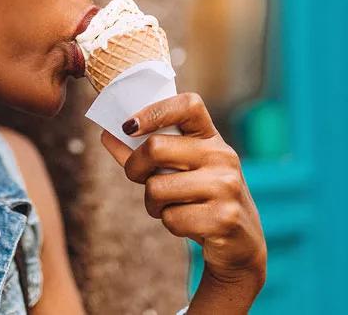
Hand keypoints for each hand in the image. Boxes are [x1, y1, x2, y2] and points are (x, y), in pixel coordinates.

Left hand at [100, 92, 266, 308]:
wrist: (240, 243)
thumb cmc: (199, 199)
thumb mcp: (176, 171)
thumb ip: (143, 153)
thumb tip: (107, 135)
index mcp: (210, 138)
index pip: (188, 104)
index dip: (154, 110)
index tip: (129, 126)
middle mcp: (222, 156)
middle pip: (155, 147)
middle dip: (135, 168)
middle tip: (141, 179)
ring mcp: (226, 186)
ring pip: (157, 188)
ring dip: (153, 203)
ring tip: (171, 206)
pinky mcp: (224, 218)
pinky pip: (171, 218)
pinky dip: (170, 224)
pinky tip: (190, 224)